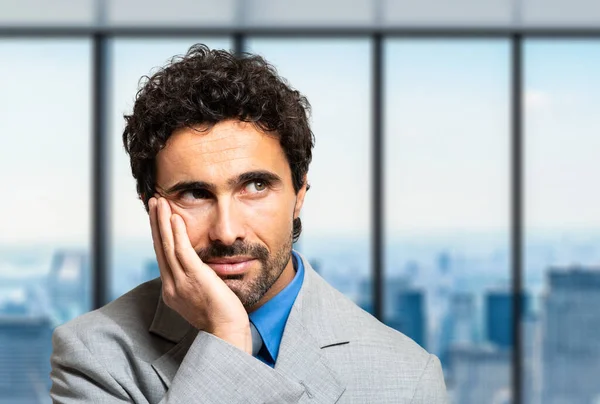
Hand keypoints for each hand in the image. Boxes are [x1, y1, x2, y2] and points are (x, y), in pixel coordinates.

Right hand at [148, 196, 251, 354]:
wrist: (226, 332)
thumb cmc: (219, 318)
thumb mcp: (200, 298)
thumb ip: (194, 282)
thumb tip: (197, 269)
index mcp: (172, 290)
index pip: (162, 256)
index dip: (159, 234)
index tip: (157, 217)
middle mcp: (171, 285)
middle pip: (160, 247)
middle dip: (156, 222)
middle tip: (153, 202)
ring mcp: (181, 282)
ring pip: (168, 245)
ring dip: (163, 221)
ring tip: (160, 202)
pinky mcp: (194, 277)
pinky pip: (182, 251)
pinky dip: (177, 233)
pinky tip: (174, 218)